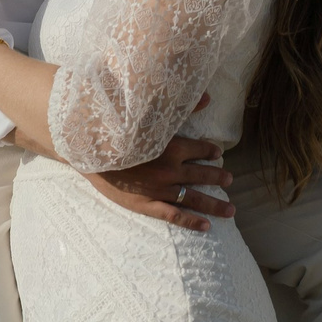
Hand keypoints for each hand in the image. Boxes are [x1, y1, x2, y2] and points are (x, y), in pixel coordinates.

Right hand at [87, 120, 233, 233]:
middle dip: (218, 177)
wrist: (91, 153)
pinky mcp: (147, 205)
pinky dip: (192, 221)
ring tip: (230, 208)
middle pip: (201, 175)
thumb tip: (208, 96)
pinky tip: (207, 226)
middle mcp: (170, 170)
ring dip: (214, 203)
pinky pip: (175, 216)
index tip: (218, 153)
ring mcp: (160, 190)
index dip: (210, 152)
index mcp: (172, 147)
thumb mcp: (150, 117)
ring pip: (194, 198)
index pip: (200, 149)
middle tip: (230, 180)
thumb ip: (182, 109)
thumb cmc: (119, 132)